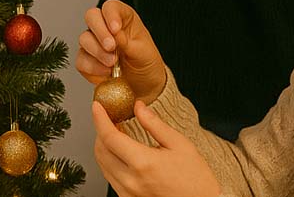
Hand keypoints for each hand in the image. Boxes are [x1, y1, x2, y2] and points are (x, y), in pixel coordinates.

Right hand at [77, 0, 167, 104]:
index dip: (110, 15)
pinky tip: (106, 73)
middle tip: (111, 47)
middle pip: (91, 16)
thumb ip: (128, 42)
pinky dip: (92, 67)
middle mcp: (105, 27)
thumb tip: (115, 35)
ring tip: (112, 64)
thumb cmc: (146, 63)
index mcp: (122, 18)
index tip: (116, 29)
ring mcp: (94, 43)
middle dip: (100, 32)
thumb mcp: (144, 52)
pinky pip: (81, 60)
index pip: (111, 7)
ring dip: (97, 51)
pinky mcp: (87, 61)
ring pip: (84, 38)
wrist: (143, 87)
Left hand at [91, 100, 220, 196]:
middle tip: (109, 118)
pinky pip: (111, 178)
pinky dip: (110, 162)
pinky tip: (121, 154)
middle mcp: (131, 181)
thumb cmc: (196, 179)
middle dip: (100, 131)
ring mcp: (128, 194)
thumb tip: (138, 107)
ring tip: (116, 134)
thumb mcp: (180, 144)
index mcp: (143, 163)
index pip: (109, 137)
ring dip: (104, 147)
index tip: (97, 106)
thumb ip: (154, 124)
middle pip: (101, 151)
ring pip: (103, 166)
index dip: (100, 118)